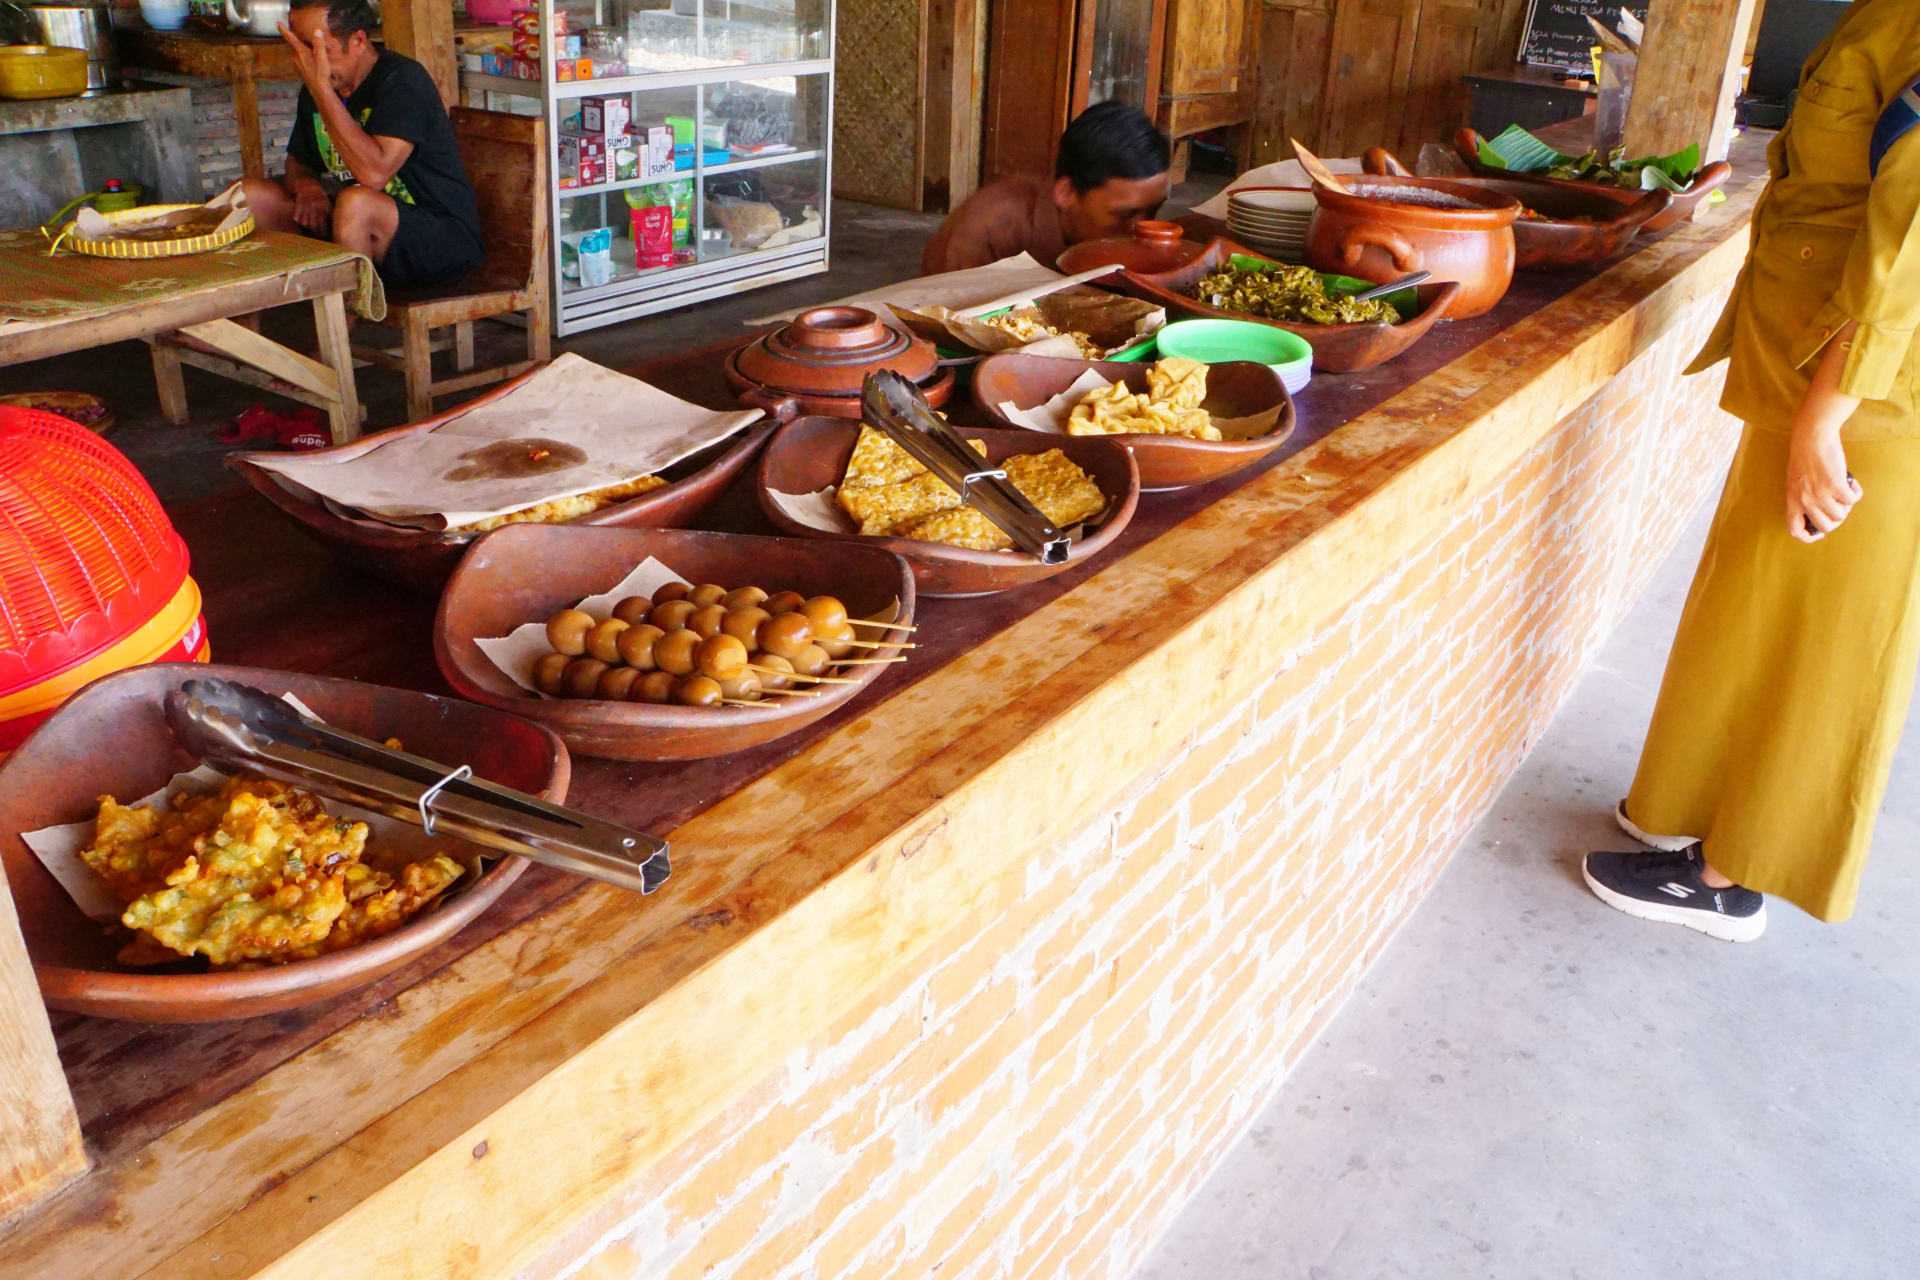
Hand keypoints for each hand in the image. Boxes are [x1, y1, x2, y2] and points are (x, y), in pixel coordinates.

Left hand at [279, 21, 330, 94]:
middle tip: (313, 48)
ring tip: (316, 58)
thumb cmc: (321, 73)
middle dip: (303, 45)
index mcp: (301, 52)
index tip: (277, 24)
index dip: (284, 31)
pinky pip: (301, 60)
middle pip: (297, 46)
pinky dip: (306, 60)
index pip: (291, 39)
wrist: (318, 90)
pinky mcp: (298, 70)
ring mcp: (296, 64)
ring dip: (305, 53)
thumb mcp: (322, 58)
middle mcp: (295, 57)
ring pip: (299, 54)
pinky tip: (313, 65)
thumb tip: (317, 30)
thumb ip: (319, 44)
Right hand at [289, 178, 330, 233]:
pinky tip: (302, 223)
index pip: (322, 223)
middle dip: (316, 232)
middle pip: (313, 225)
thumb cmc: (320, 196)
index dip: (323, 231)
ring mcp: (305, 206)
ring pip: (305, 223)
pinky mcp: (298, 205)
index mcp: (322, 207)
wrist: (307, 185)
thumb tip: (338, 224)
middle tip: (318, 236)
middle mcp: (314, 207)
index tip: (324, 235)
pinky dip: (298, 221)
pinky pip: (296, 217)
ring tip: (311, 230)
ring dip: (308, 228)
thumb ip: (331, 213)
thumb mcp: (328, 203)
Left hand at [1785, 420, 1859, 542]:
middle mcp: (1804, 501)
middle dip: (1836, 520)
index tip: (1819, 532)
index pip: (1795, 530)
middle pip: (1825, 526)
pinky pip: (1852, 500)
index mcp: (1792, 500)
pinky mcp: (1835, 485)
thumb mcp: (1795, 481)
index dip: (1808, 536)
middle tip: (1839, 508)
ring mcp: (1820, 494)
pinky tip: (1852, 485)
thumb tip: (1818, 510)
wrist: (1811, 437)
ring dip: (1846, 507)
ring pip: (1840, 515)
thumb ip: (1802, 496)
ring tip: (1845, 494)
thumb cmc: (1804, 456)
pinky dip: (1855, 494)